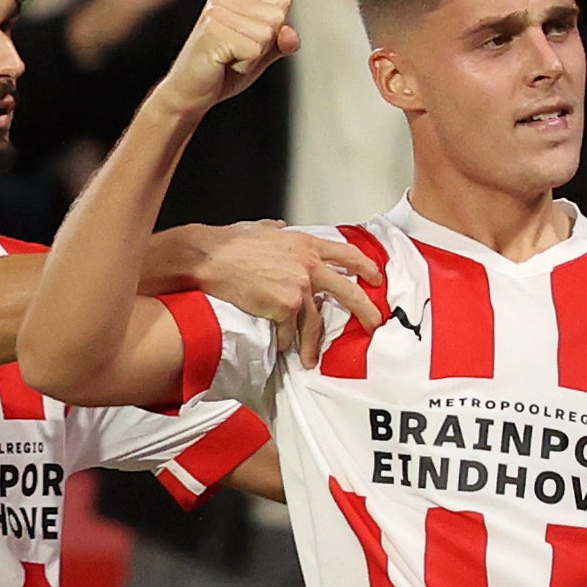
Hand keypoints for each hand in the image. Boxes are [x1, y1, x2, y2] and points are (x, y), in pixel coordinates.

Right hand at [154, 0, 297, 116]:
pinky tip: (221, 65)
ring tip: (227, 60)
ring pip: (266, 34)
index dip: (273, 31)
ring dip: (252, 57)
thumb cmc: (223, 73)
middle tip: (234, 55)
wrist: (189, 95)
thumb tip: (291, 34)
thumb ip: (281, 42)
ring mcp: (217, 12)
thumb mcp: (261, 55)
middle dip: (263, 45)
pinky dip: (244, 65)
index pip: (283, 2)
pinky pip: (254, 50)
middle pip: (277, 18)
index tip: (245, 43)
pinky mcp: (213, 30)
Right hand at [175, 220, 382, 366]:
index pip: (347, 254)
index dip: (366, 267)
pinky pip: (288, 331)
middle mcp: (309, 265)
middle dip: (365, 310)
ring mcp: (299, 286)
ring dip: (313, 344)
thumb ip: (276, 230)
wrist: (211, 258)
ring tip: (311, 359)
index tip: (376, 279)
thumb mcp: (261, 229)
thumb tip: (279, 227)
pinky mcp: (285, 306)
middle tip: (373, 324)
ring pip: (315, 322)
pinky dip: (283, 341)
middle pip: (348, 291)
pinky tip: (278, 346)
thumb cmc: (229, 244)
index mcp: (306, 244)